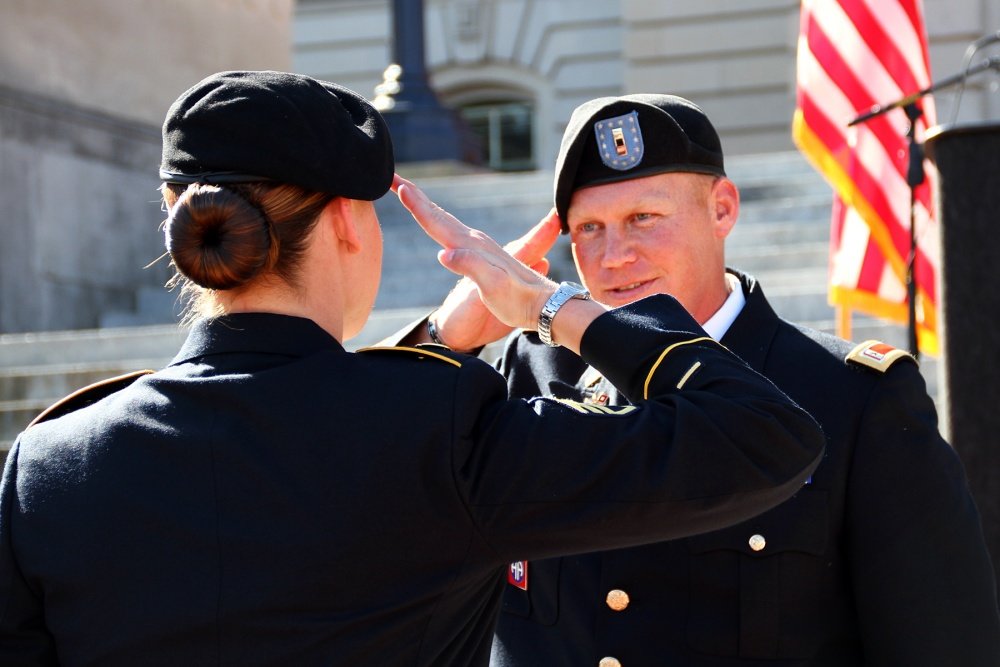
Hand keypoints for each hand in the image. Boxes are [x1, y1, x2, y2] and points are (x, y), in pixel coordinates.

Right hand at [393, 175, 560, 332]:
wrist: (541, 309)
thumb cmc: (516, 302)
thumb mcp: (492, 286)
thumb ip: (471, 267)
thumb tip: (444, 253)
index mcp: (472, 246)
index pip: (439, 223)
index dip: (418, 206)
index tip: (400, 187)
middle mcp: (474, 242)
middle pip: (439, 216)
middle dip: (416, 198)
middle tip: (395, 179)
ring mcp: (477, 250)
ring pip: (446, 222)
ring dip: (425, 207)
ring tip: (407, 192)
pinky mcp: (477, 260)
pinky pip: (453, 235)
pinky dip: (439, 223)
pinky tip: (436, 223)